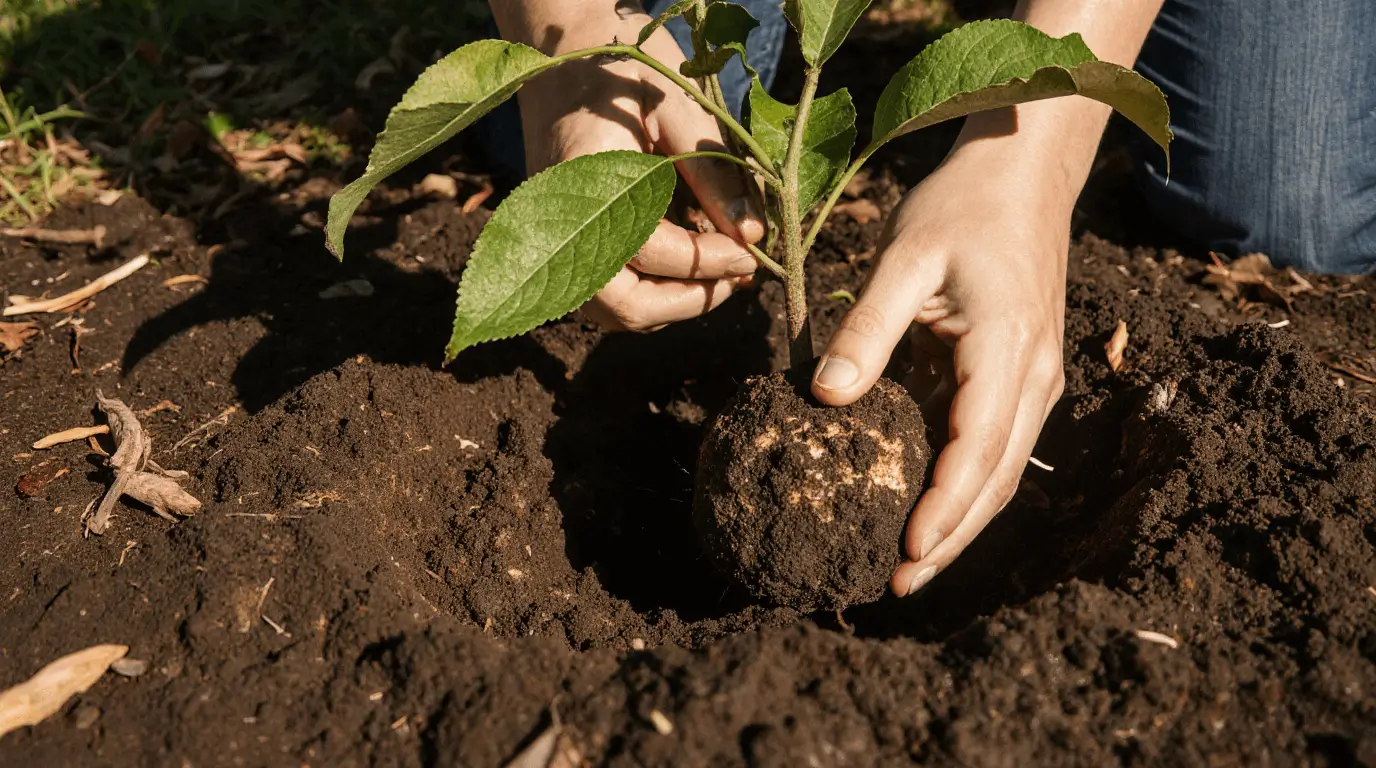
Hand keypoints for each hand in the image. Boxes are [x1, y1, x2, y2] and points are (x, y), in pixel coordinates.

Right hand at [510, 5, 764, 331]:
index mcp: (581, 181)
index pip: (647, 250)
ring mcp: (553, 240)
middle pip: (624, 305)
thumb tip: (752, 235)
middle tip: (740, 274)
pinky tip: (692, 263)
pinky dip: (653, 292)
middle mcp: (557, 223)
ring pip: (616, 311)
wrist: (559, 53)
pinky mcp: (561, 245)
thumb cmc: (622, 70)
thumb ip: (712, 173)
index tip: (752, 252)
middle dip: (691, 299)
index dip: (706, 260)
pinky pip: (608, 295)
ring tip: (723, 272)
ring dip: (673, 303)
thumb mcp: (676, 108)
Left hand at [810, 135, 1069, 597]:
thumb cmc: (960, 207)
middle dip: (952, 539)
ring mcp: (1037, 378)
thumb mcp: (902, 258)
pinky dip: (969, 487)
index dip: (943, 508)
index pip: (977, 448)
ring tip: (912, 564)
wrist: (1022, 174)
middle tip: (898, 583)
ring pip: (1005, 471)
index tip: (906, 550)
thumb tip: (825, 397)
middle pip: (999, 479)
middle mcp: (1035, 374)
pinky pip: (1000, 445)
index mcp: (1007, 348)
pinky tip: (930, 508)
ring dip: (963, 523)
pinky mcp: (1025, 375)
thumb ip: (866, 329)